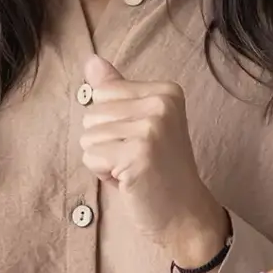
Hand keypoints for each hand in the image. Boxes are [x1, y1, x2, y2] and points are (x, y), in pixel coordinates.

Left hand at [80, 56, 227, 260]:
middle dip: (104, 141)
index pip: (103, 92)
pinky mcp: (138, 153)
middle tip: (135, 158)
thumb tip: (91, 61)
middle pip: (93, 112)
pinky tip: (129, 179)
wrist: (184, 212)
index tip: (139, 140)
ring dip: (103, 159)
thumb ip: (117, 90)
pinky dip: (103, 173)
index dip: (111, 122)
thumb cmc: (158, 169)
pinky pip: (90, 156)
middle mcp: (161, 102)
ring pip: (88, 136)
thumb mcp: (140, 122)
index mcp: (166, 90)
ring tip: (132, 168)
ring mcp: (152, 127)